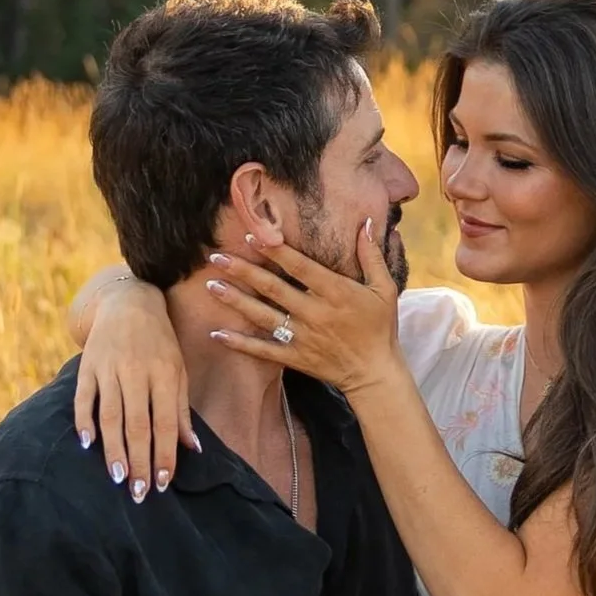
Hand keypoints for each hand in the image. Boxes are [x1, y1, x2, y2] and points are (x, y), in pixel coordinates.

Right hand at [71, 274, 198, 499]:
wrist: (129, 302)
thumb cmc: (160, 343)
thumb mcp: (179, 370)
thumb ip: (181, 410)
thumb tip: (192, 449)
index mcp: (165, 374)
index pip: (164, 423)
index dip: (164, 455)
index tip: (162, 484)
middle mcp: (137, 371)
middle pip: (137, 424)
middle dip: (139, 461)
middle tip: (139, 493)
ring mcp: (110, 368)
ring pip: (111, 415)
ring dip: (113, 450)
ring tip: (118, 478)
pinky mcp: (88, 365)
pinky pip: (83, 398)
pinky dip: (84, 421)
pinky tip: (88, 444)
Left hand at [203, 221, 404, 398]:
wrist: (375, 372)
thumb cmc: (380, 327)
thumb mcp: (384, 288)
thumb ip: (372, 255)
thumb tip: (367, 222)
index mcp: (335, 292)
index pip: (299, 267)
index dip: (275, 252)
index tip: (252, 236)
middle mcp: (315, 312)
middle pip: (273, 289)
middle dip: (243, 272)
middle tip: (216, 258)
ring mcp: (303, 337)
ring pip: (263, 316)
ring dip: (236, 301)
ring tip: (211, 286)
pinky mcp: (295, 357)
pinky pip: (264, 350)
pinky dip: (240, 343)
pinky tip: (217, 334)